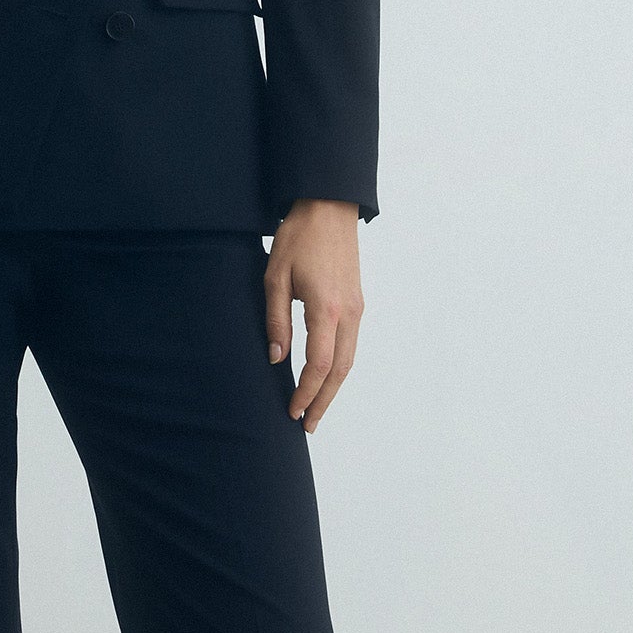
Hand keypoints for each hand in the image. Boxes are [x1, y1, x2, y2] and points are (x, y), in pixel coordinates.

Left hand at [264, 199, 363, 431]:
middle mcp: (348, 313)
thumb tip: (276, 358)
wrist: (329, 207)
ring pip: (350, 360)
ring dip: (333, 388)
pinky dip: (339, 368)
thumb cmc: (298, 237)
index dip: (306, 392)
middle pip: (340, 371)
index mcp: (326, 308)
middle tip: (307, 425)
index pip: (319, 364)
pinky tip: (325, 377)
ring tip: (315, 408)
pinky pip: (351, 344)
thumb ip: (276, 321)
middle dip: (323, 401)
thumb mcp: (275, 278)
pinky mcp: (357, 302)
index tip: (292, 411)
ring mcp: (357, 308)